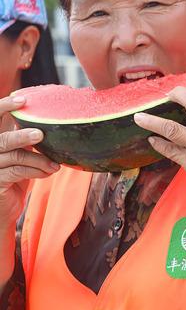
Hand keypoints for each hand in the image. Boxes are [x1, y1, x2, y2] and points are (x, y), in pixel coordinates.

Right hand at [0, 96, 59, 228]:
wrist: (6, 210)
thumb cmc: (17, 178)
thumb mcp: (23, 156)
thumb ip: (30, 140)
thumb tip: (55, 123)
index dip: (4, 106)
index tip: (23, 100)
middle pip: (2, 138)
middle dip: (21, 134)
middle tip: (39, 134)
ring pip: (14, 156)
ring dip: (38, 159)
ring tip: (55, 165)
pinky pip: (17, 172)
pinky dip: (36, 171)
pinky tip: (48, 173)